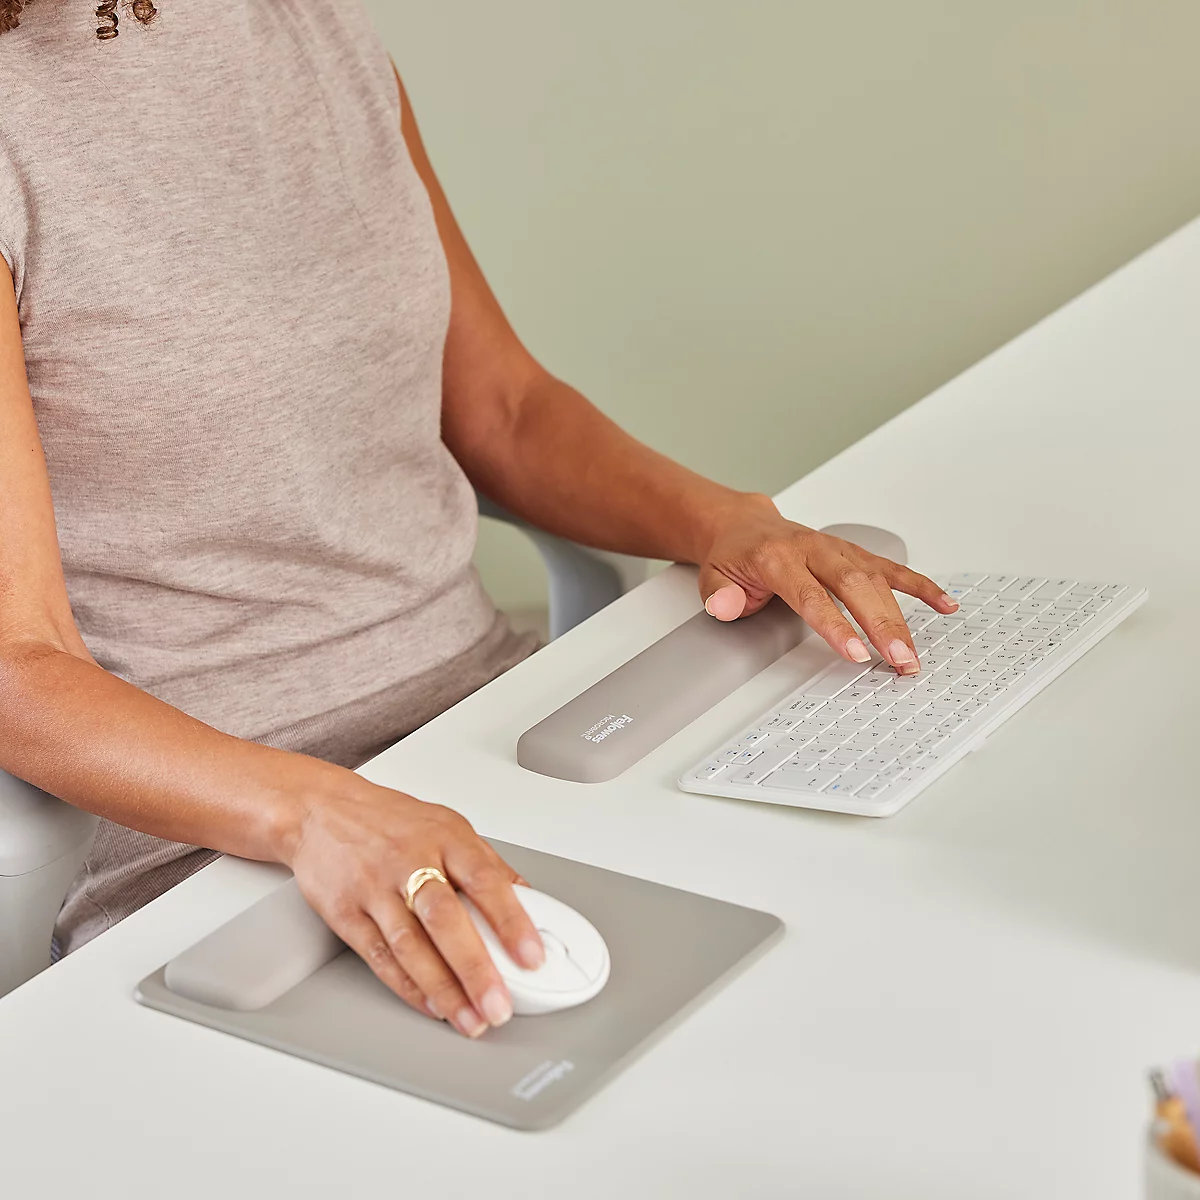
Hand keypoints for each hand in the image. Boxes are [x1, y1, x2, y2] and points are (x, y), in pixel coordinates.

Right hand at [280, 780, 543, 1037]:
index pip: (485, 880)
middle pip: (445, 918)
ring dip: (443, 989)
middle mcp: (410, 861)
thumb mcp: (447, 826)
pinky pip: (379, 955)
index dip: (511, 921)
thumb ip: (487, 864)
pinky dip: (407, 986)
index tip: (531, 956)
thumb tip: (529, 900)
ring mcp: (375, 888)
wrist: (320, 810)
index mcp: (445, 837)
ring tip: (470, 1019)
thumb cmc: (390, 820)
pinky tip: (430, 1006)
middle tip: (498, 1004)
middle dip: (475, 967)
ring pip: (411, 945)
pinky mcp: (346, 913)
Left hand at [697, 495, 957, 674]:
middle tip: (899, 661)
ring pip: (878, 580)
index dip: (836, 625)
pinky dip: (920, 586)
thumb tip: (727, 606)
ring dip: (901, 618)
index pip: (812, 595)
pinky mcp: (855, 553)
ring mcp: (838, 550)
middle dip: (881, 626)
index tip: (856, 653)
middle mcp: (814, 549)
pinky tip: (945, 605)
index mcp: (778, 558)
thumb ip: (720, 595)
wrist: (744, 525)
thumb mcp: (712, 578)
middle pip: (855, 587)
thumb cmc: (734, 557)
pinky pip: (892, 568)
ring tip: (913, 655)